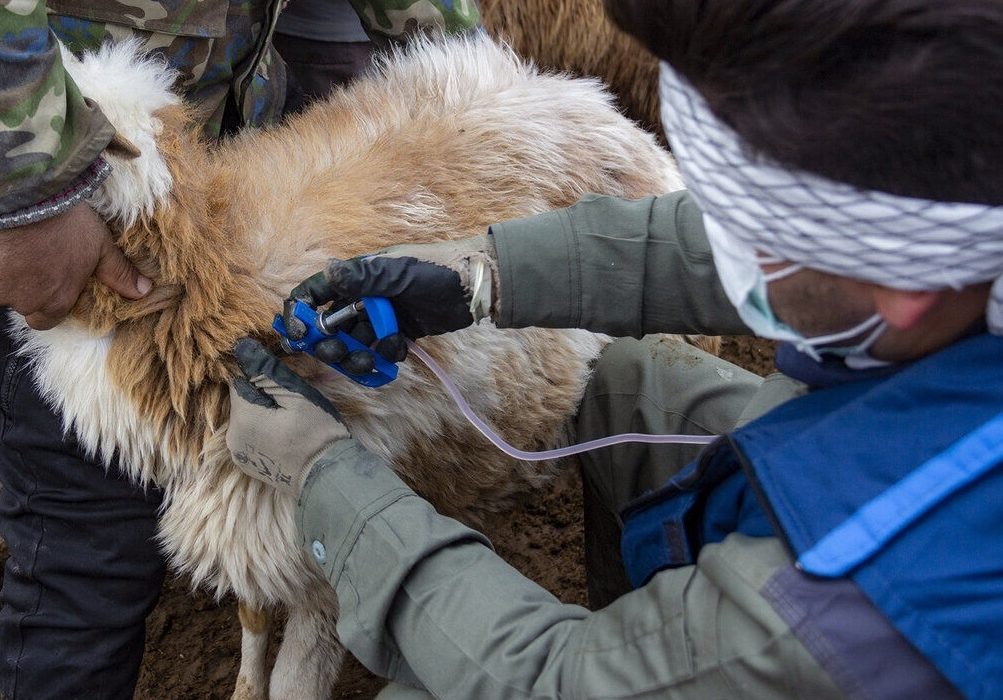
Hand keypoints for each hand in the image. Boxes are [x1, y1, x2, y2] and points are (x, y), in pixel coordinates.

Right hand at [0, 202, 151, 328]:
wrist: (28, 200)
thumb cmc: (67, 224)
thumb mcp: (101, 246)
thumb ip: (119, 273)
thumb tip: (144, 291)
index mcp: (57, 302)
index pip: (47, 320)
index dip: (48, 304)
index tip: (52, 284)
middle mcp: (28, 302)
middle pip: (24, 308)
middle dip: (26, 294)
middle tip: (34, 267)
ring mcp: (2, 288)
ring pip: (4, 291)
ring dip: (10, 277)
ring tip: (20, 253)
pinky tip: (6, 249)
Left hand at [227, 338, 352, 496]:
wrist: (330, 478)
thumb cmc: (317, 433)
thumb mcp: (296, 395)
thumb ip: (266, 371)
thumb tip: (241, 347)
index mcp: (242, 418)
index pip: (239, 381)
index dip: (260, 374)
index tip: (283, 378)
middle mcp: (232, 438)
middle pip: (242, 400)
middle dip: (263, 394)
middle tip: (293, 398)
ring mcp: (240, 455)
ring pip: (247, 418)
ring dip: (264, 411)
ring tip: (292, 417)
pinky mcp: (250, 465)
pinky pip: (251, 437)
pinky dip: (264, 430)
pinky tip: (285, 432)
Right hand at [282, 235, 496, 373]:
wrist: (474, 286)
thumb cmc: (437, 270)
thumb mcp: (399, 271)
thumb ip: (363, 276)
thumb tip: (328, 270)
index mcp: (359, 277)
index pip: (317, 292)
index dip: (302, 312)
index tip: (300, 336)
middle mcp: (365, 296)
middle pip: (331, 325)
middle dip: (330, 343)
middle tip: (338, 354)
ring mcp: (382, 315)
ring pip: (355, 341)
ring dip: (357, 355)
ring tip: (372, 361)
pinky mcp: (400, 331)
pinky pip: (380, 349)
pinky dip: (385, 354)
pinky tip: (399, 347)